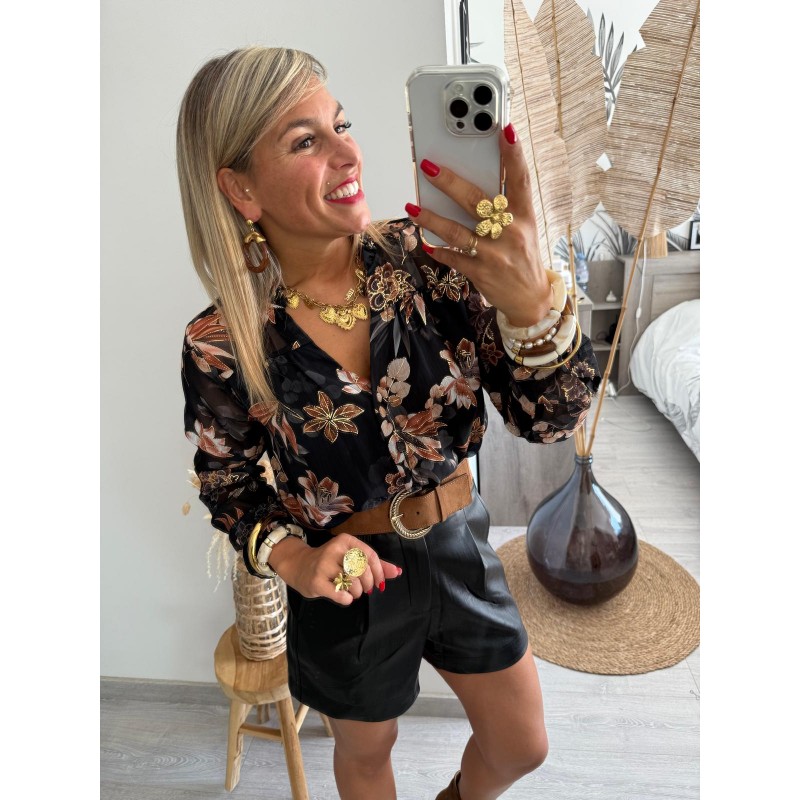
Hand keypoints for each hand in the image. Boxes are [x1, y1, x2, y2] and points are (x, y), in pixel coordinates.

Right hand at [269, 534, 401, 605]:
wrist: (298, 565)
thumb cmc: (330, 562)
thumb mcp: (351, 558)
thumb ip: (375, 564)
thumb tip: (397, 572)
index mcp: (346, 541)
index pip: (370, 556)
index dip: (379, 573)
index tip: (380, 583)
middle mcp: (334, 550)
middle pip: (363, 570)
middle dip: (368, 584)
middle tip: (364, 589)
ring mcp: (324, 565)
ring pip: (353, 583)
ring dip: (357, 592)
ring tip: (352, 592)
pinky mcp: (316, 581)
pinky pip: (340, 594)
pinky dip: (346, 599)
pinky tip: (343, 596)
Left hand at [406, 123, 552, 327]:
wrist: (530, 299)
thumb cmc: (522, 256)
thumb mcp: (523, 229)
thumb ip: (504, 207)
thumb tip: (473, 181)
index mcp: (524, 217)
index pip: (520, 180)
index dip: (513, 155)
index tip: (504, 130)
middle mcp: (510, 233)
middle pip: (477, 201)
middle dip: (450, 183)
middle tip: (428, 167)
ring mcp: (494, 254)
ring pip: (457, 231)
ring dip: (432, 218)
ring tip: (413, 206)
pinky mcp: (481, 272)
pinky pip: (454, 257)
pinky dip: (438, 250)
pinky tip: (425, 242)